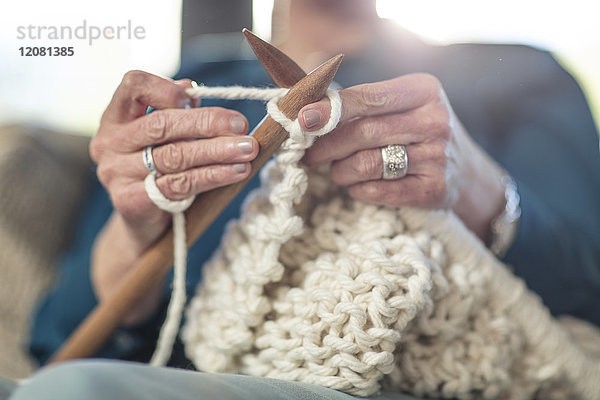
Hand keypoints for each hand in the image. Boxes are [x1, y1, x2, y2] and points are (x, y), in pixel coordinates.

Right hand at [89, 70, 257, 319]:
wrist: (140, 224)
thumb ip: (173, 114)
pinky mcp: (130, 201)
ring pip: (175, 156)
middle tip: (241, 126)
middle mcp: (109, 143)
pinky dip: (212, 176)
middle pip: (161, 124)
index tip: (193, 97)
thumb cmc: (156, 171)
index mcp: (115, 119)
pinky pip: (179, 185)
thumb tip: (192, 89)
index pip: (131, 85)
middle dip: (208, 123)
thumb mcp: (162, 139)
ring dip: (217, 151)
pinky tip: (236, 172)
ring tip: (248, 149)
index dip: (163, 87)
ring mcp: (116, 173)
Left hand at [299, 73, 505, 241]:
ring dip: (340, 171)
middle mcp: (435, 121)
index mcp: (424, 91)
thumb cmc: (419, 133)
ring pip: (367, 164)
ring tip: (336, 171)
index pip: (368, 97)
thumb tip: (307, 113)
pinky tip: (357, 186)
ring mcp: (437, 157)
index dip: (330, 109)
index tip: (302, 119)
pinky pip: (378, 192)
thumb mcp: (403, 106)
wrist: (467, 173)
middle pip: (363, 132)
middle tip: (309, 155)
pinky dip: (357, 190)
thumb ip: (362, 105)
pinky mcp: (434, 189)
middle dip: (327, 146)